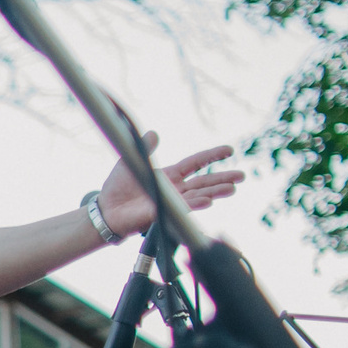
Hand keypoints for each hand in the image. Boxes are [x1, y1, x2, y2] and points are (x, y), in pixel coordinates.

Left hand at [95, 133, 243, 241]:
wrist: (105, 209)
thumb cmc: (118, 187)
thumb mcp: (131, 162)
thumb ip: (144, 148)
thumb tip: (153, 133)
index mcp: (170, 175)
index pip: (196, 163)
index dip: (212, 156)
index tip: (229, 150)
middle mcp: (175, 189)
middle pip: (204, 182)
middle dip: (223, 179)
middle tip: (241, 176)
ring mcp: (171, 202)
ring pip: (198, 196)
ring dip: (215, 192)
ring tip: (232, 189)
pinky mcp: (163, 213)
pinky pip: (182, 208)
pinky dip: (195, 204)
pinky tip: (208, 201)